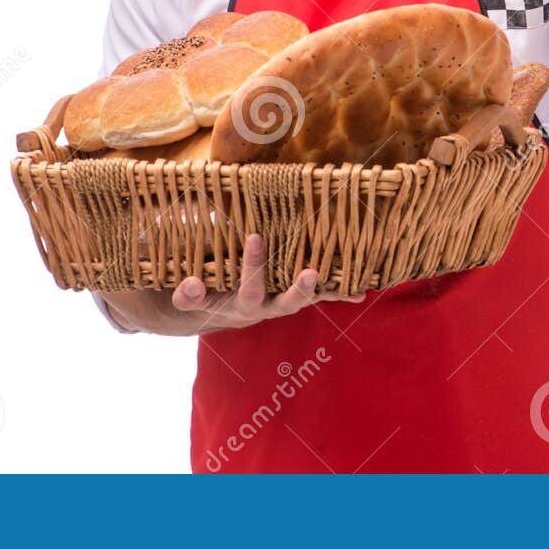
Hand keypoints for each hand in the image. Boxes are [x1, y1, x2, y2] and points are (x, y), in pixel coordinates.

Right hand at [170, 233, 363, 331]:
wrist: (217, 311)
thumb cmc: (203, 297)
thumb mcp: (189, 299)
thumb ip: (187, 295)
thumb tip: (192, 285)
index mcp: (241, 306)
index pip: (248, 287)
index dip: (252, 266)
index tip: (254, 237)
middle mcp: (267, 308)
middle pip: (286, 304)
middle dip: (299, 291)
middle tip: (311, 273)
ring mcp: (284, 302)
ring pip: (309, 300)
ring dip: (329, 292)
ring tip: (352, 288)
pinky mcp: (296, 296)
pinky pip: (320, 294)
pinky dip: (339, 292)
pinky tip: (361, 290)